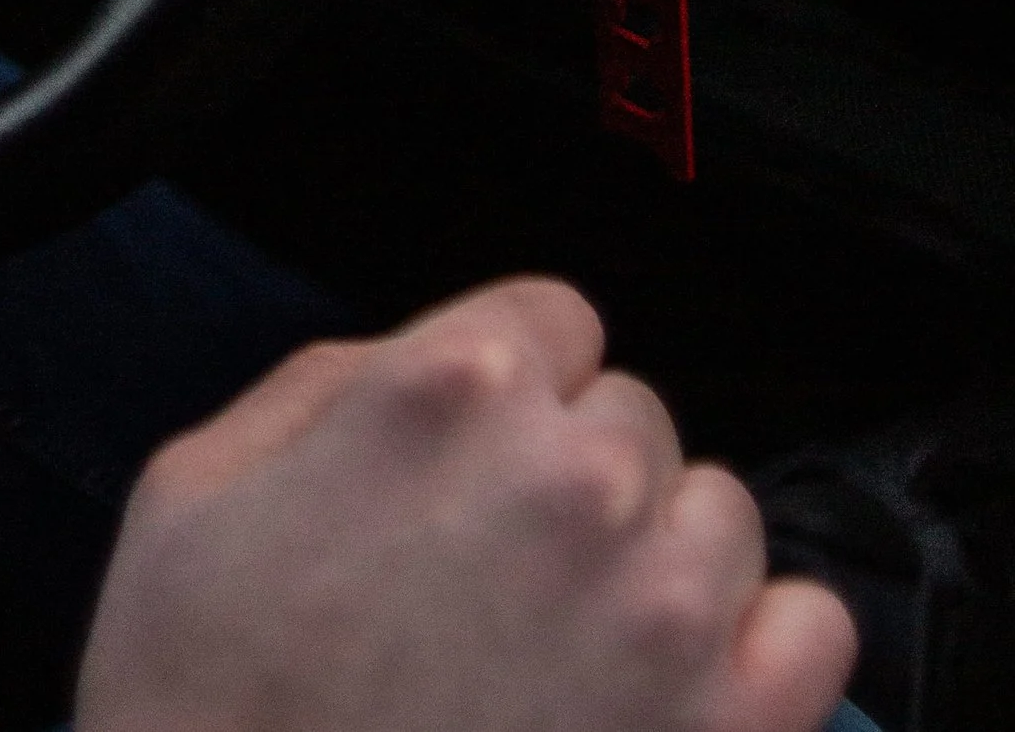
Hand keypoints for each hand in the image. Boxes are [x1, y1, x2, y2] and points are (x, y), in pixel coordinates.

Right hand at [77, 279, 855, 731]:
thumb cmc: (206, 695)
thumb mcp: (200, 481)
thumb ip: (334, 384)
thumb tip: (428, 364)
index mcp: (452, 389)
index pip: (555, 321)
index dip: (508, 393)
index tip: (471, 462)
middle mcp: (575, 477)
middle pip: (633, 417)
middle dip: (570, 477)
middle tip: (494, 573)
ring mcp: (663, 610)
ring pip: (720, 515)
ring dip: (658, 560)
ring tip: (573, 640)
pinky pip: (814, 632)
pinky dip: (761, 651)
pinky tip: (672, 688)